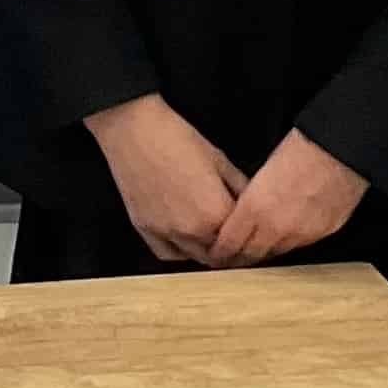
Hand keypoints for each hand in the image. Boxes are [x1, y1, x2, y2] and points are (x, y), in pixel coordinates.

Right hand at [83, 94, 246, 266]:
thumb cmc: (177, 138)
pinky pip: (168, 254)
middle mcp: (191, 231)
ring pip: (197, 257)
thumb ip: (240, 187)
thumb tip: (252, 203)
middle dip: (232, 247)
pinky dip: (181, 251)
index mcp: (215, 213)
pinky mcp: (144, 229)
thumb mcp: (219, 159)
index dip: (250, 233)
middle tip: (237, 234)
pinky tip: (186, 237)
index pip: (243, 238)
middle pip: (221, 255)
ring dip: (208, 250)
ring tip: (213, 235)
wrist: (134, 129)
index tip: (253, 227)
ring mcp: (165, 233)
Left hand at [208, 129, 368, 267]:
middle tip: (232, 259)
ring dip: (265, 251)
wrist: (340, 150)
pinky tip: (285, 234)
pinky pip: (299, 245)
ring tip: (257, 248)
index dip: (220, 252)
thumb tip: (243, 215)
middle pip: (251, 255)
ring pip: (276, 253)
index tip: (216, 254)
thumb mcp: (261, 173)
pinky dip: (288, 242)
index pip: (229, 244)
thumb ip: (250, 202)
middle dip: (239, 258)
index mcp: (255, 208)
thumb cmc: (301, 151)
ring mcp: (300, 234)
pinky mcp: (322, 234)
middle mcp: (276, 228)